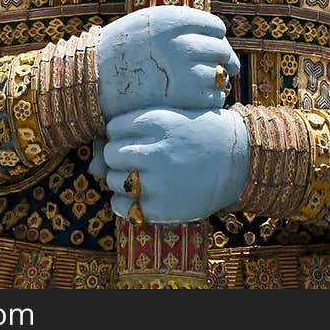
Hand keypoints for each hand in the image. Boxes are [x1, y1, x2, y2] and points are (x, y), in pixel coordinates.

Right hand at [96, 5, 239, 121]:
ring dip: (216, 80)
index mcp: (173, 22)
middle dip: (224, 59)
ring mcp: (183, 74)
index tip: (212, 45)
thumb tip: (217, 36)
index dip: (216, 38)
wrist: (94, 81)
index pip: (215, 27)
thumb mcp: (148, 23)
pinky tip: (197, 98)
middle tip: (222, 66)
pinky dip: (209, 100)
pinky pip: (211, 100)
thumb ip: (180, 25)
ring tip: (204, 83)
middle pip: (221, 51)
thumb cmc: (122, 50)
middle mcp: (181, 45)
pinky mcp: (182, 101)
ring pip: (219, 76)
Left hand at [96, 107, 249, 223]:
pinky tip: (140, 196)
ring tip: (143, 177)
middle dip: (117, 157)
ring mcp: (159, 180)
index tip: (135, 138)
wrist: (236, 160)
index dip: (119, 134)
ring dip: (121, 179)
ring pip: (113, 180)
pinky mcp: (161, 208)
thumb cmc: (196, 136)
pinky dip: (124, 203)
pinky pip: (122, 206)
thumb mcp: (169, 122)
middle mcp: (157, 150)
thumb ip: (131, 133)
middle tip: (136, 160)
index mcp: (158, 121)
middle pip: (110, 154)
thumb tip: (92, 160)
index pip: (113, 127)